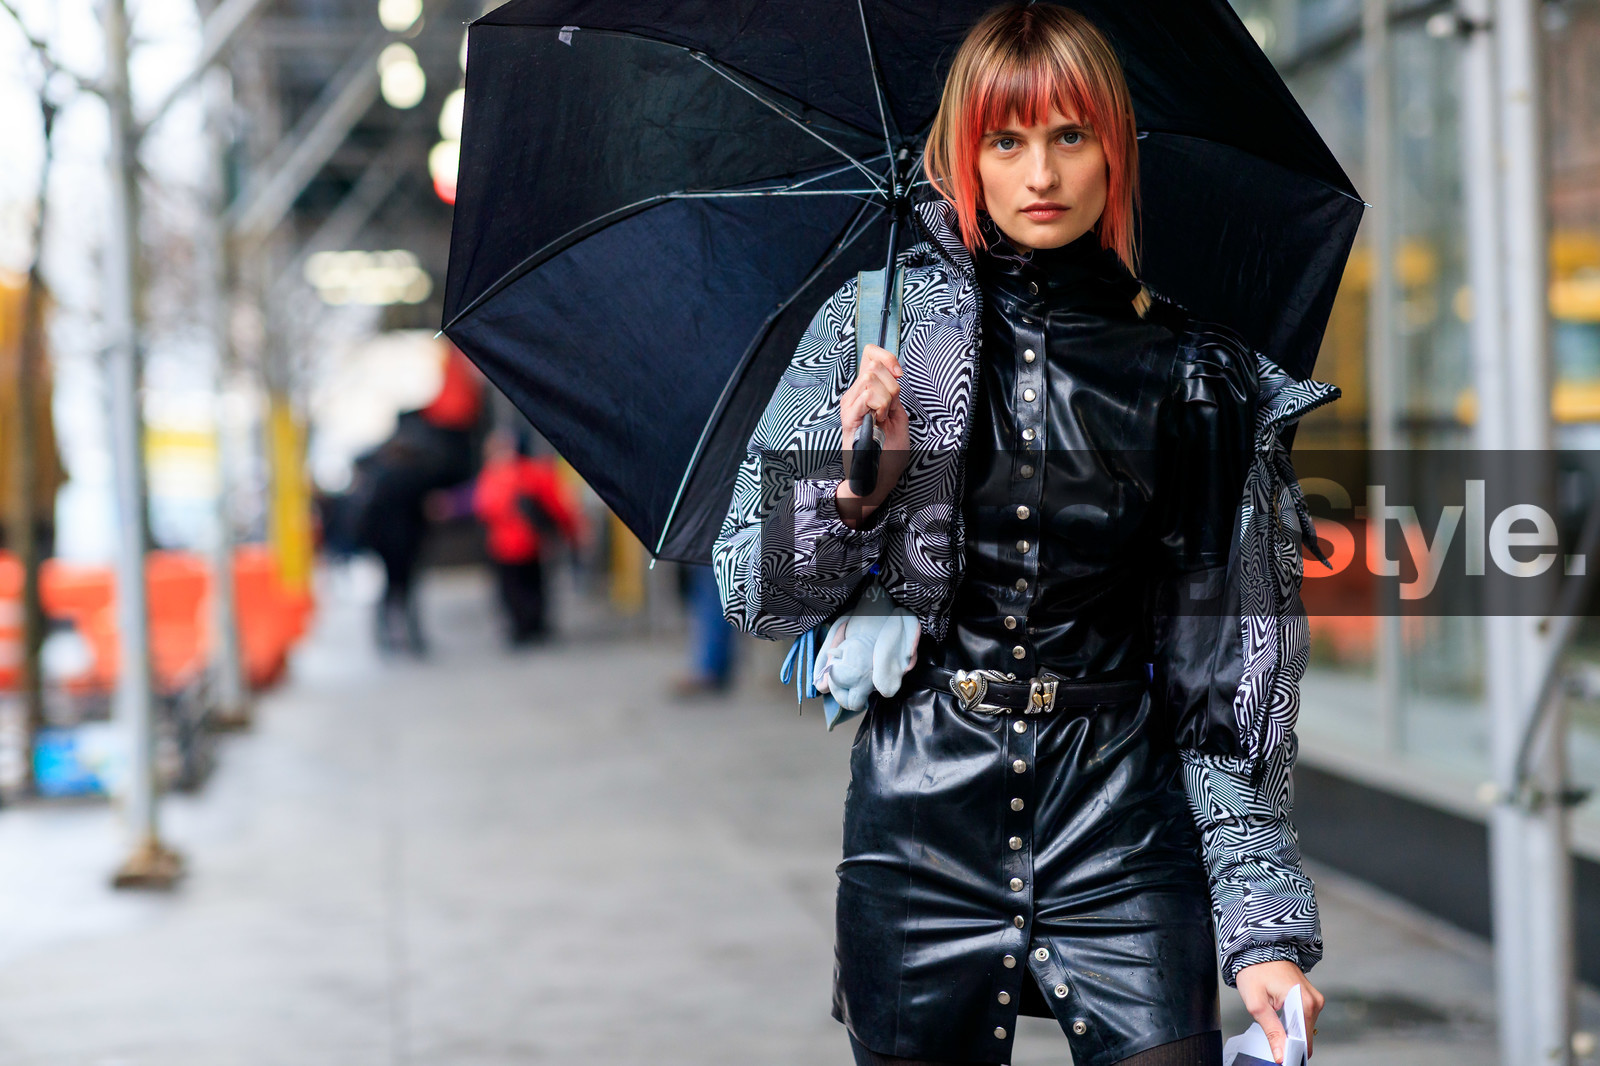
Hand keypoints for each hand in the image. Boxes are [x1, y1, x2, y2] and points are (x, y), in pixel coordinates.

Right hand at [837, 343, 910, 527]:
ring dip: (886, 398)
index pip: (870, 354)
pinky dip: (880, 406)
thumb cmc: (888, 448)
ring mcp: (850, 405)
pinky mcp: (849, 417)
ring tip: (882, 418)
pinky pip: (868, 396)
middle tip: (890, 408)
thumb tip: (893, 372)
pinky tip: (878, 421)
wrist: (879, 473)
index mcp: (865, 390)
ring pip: (871, 379)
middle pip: (874, 366)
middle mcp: (854, 394)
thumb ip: (892, 391)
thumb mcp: (896, 413)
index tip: (899, 374)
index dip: (887, 357)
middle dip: (891, 385)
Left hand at [1236, 960, 1323, 1060]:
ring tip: (1272, 1014)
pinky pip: (1303, 1017)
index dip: (1291, 1051)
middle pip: (1305, 1035)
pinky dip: (1291, 1020)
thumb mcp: (1257, 1004)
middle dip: (1288, 1040)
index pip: (1304, 1041)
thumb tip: (1281, 1056)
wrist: (1258, 948)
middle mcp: (1314, 1001)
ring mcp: (1314, 998)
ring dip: (1289, 1028)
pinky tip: (1279, 1011)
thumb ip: (1272, 1032)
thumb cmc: (1255, 971)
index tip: (1280, 1057)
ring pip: (1304, 1027)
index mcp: (1304, 1003)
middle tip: (1270, 1032)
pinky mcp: (1310, 996)